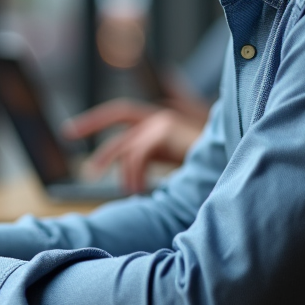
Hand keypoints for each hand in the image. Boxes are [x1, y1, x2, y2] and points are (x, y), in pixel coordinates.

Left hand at [63, 98, 207, 192]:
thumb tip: (128, 177)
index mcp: (159, 121)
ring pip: (127, 147)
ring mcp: (161, 121)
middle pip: (117, 117)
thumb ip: (152, 160)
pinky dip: (135, 175)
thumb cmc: (207, 164)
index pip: (120, 113)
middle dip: (90, 125)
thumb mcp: (175, 160)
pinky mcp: (165, 130)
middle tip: (72, 140)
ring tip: (131, 191)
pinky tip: (140, 190)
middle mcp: (158, 116)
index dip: (95, 120)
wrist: (233, 159)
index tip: (71, 129)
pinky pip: (137, 156)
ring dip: (124, 173)